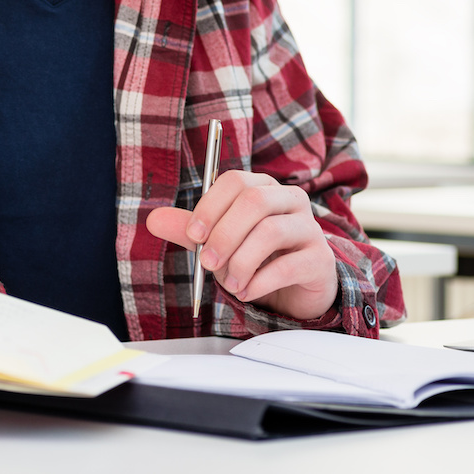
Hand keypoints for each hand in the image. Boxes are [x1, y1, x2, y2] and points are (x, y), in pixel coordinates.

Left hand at [146, 171, 338, 321]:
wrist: (297, 290)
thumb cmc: (256, 258)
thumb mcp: (219, 242)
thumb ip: (190, 230)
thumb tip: (153, 220)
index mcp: (263, 188)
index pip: (235, 181)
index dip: (211, 205)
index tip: (192, 234)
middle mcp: (290, 200)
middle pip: (254, 201)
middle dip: (224, 234)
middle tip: (207, 263)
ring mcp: (309, 228)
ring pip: (270, 232)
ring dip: (241, 261)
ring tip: (229, 284)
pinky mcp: (320, 260)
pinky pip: (288, 266)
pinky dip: (260, 282)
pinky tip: (247, 292)